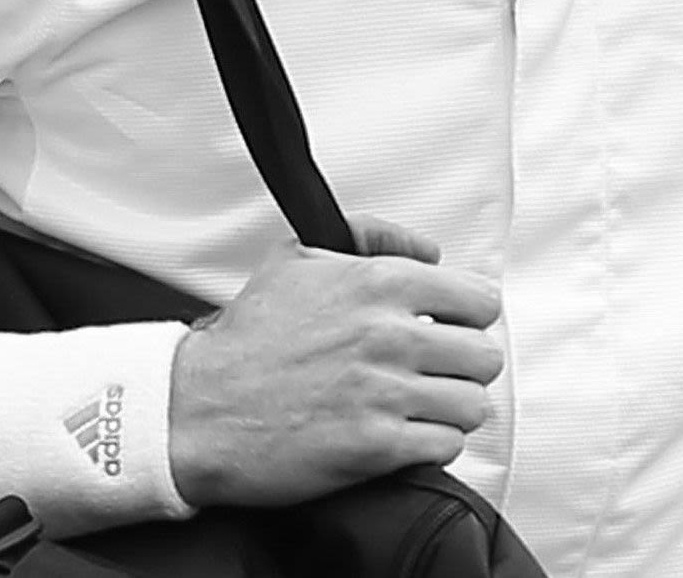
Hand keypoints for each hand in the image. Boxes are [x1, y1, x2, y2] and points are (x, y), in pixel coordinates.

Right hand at [166, 214, 503, 507]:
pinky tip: (404, 435)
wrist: (198, 409)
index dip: (468, 318)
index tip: (450, 329)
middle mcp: (388, 335)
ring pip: (472, 403)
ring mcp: (384, 392)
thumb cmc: (247, 341)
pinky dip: (432, 445)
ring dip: (451, 408)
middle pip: (484, 356)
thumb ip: (371, 235)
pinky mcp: (376, 446)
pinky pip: (447, 446)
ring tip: (420, 406)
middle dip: (463, 366)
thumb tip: (427, 247)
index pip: (480, 300)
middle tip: (434, 372)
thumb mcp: (298, 257)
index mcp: (379, 284)